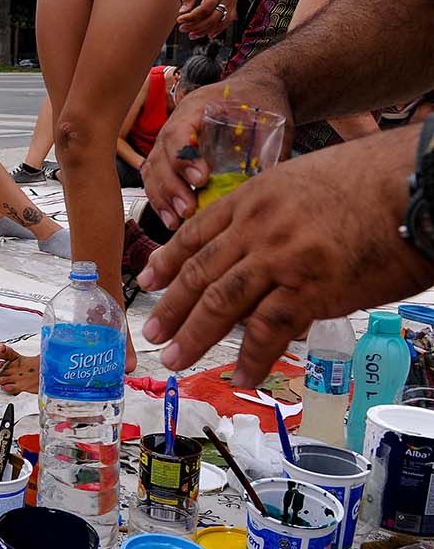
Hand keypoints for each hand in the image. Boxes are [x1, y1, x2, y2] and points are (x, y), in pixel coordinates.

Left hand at [138, 129, 432, 385]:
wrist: (413, 183)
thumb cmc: (371, 179)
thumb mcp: (303, 180)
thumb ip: (273, 211)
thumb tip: (259, 247)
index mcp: (253, 198)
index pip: (196, 234)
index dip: (167, 261)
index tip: (148, 281)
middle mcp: (257, 228)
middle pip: (200, 272)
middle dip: (170, 307)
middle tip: (150, 333)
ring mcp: (280, 258)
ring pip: (221, 302)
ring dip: (194, 335)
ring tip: (175, 360)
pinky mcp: (310, 288)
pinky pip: (269, 330)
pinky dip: (252, 358)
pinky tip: (239, 377)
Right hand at [141, 72, 291, 229]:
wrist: (253, 89)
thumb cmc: (260, 101)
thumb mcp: (271, 118)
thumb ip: (269, 149)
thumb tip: (270, 188)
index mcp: (196, 107)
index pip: (178, 133)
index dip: (185, 158)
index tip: (202, 180)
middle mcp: (175, 123)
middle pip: (159, 157)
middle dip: (172, 187)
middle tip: (188, 210)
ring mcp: (168, 141)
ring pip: (152, 171)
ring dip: (163, 198)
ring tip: (177, 222)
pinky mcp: (170, 157)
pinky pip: (155, 179)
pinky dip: (161, 201)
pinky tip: (172, 220)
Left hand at [177, 0, 236, 38]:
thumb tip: (182, 12)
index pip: (205, 8)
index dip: (192, 16)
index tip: (179, 19)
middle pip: (213, 18)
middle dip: (197, 26)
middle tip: (182, 28)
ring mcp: (233, 0)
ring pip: (221, 22)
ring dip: (206, 30)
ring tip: (191, 34)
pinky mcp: (233, 2)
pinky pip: (227, 19)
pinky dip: (218, 28)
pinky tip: (208, 34)